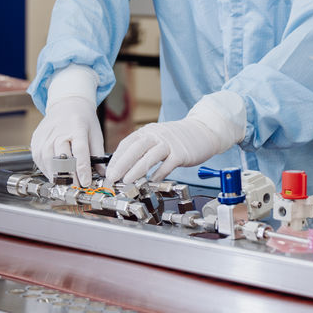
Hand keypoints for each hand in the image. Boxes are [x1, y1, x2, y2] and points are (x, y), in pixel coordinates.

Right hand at [30, 65, 103, 186]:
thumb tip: (102, 174)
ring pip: (48, 161)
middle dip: (68, 176)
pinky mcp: (36, 140)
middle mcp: (59, 131)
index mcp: (77, 128)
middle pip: (61, 158)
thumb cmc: (83, 120)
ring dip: (56, 176)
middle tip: (75, 189)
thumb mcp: (95, 133)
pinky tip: (54, 175)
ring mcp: (45, 136)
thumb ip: (98, 154)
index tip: (85, 182)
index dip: (82, 169)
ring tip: (65, 185)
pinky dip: (46, 170)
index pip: (80, 151)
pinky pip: (39, 159)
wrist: (66, 104)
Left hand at [105, 93, 243, 183]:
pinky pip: (168, 164)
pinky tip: (152, 180)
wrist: (203, 131)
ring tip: (127, 181)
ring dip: (137, 170)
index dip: (116, 158)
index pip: (127, 143)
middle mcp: (158, 135)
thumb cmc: (177, 139)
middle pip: (136, 148)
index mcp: (149, 131)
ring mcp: (170, 143)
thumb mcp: (157, 137)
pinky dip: (159, 173)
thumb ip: (142, 148)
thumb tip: (122, 166)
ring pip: (150, 156)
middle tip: (112, 178)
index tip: (108, 172)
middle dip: (122, 164)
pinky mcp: (182, 153)